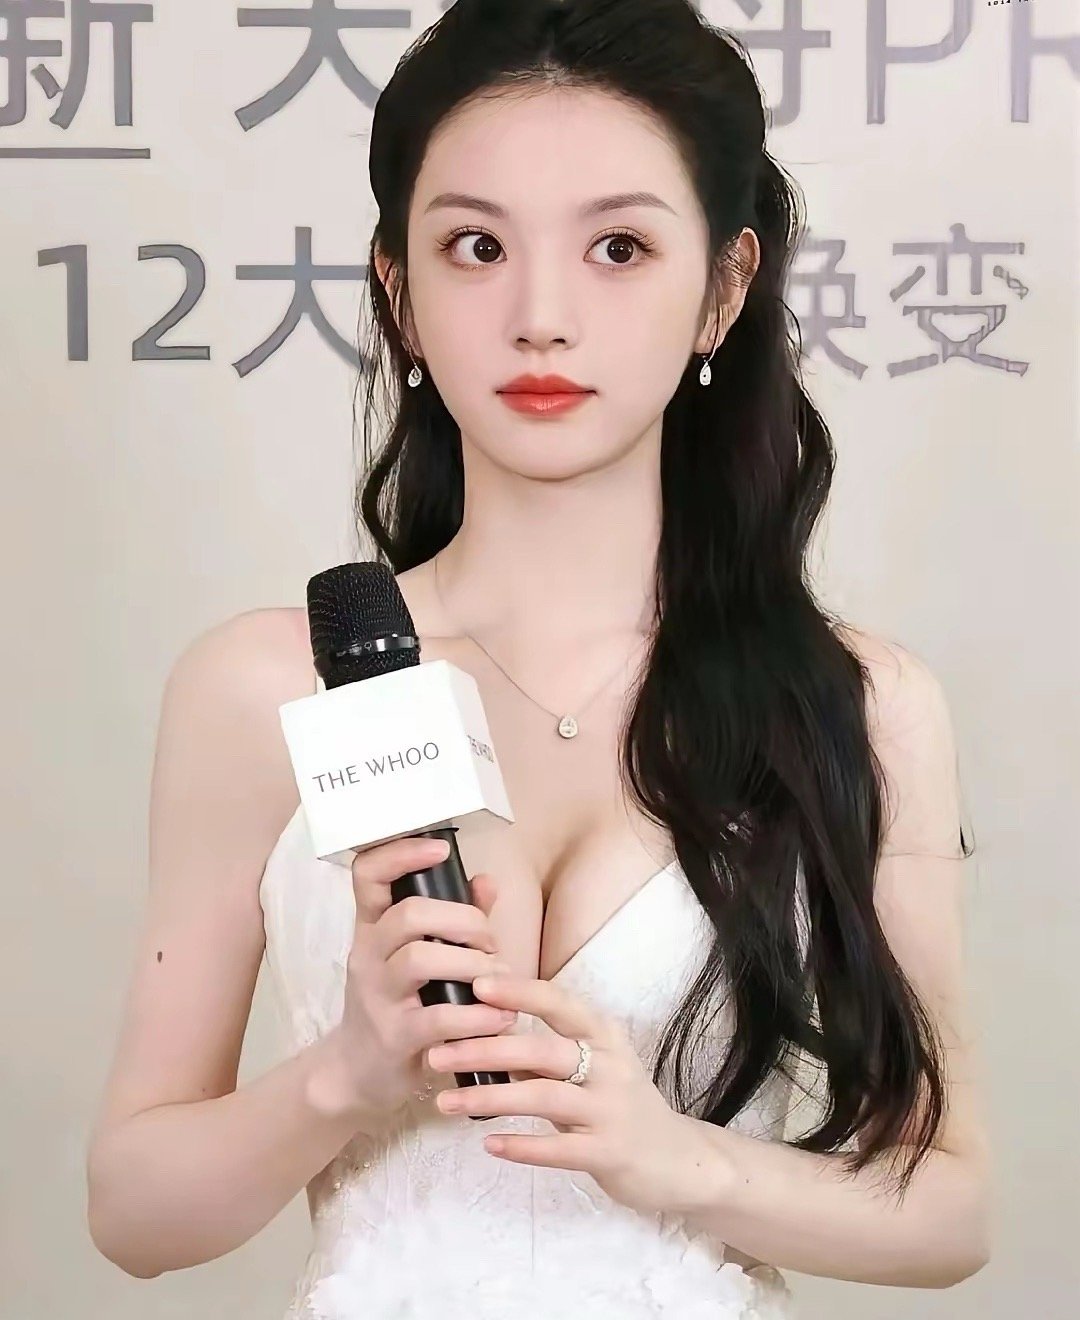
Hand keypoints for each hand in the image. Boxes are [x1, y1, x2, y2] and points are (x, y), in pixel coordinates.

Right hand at [319, 837, 518, 1121]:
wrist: (357, 1071)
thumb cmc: (397, 1002)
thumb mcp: (417, 957)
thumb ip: (454, 918)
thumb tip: (486, 881)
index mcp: (373, 927)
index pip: (368, 874)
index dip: (402, 853)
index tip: (440, 848)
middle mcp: (369, 955)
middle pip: (410, 914)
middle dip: (464, 920)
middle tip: (490, 942)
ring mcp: (378, 996)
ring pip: (421, 958)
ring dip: (472, 963)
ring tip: (499, 978)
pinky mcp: (394, 1037)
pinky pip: (438, 1018)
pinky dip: (477, 1016)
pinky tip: (500, 1017)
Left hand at [426, 971, 726, 1218]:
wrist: (680, 1160)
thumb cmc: (622, 1104)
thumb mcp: (591, 1067)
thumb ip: (544, 1052)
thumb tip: (484, 1031)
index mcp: (603, 1035)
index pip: (559, 1002)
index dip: (518, 992)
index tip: (476, 984)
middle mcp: (609, 1065)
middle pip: (541, 1049)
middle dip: (484, 1049)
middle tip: (435, 1052)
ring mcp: (611, 1109)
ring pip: (543, 1096)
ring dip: (489, 1098)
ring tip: (446, 1102)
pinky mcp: (610, 1153)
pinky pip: (559, 1148)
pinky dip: (521, 1145)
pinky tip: (488, 1144)